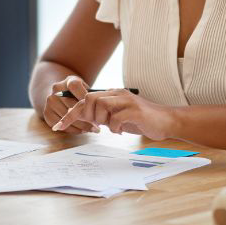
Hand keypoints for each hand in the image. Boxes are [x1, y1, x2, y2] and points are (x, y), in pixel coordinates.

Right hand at [43, 75, 98, 133]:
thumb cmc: (79, 93)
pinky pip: (61, 125)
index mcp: (68, 81)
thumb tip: (102, 107)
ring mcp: (50, 102)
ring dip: (82, 125)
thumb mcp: (85, 88)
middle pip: (71, 105)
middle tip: (99, 125)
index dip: (85, 98)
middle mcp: (56, 90)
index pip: (75, 86)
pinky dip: (74, 129)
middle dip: (87, 117)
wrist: (59, 93)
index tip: (96, 108)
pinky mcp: (47, 114)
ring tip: (93, 129)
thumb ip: (91, 95)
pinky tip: (83, 130)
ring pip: (67, 117)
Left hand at [53, 89, 176, 140]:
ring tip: (112, 127)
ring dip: (102, 121)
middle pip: (89, 100)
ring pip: (100, 106)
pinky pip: (115, 118)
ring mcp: (127, 101)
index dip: (70, 113)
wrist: (167, 122)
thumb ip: (102, 116)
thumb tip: (82, 119)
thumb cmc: (142, 121)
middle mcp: (118, 94)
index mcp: (113, 94)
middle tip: (97, 127)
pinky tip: (121, 131)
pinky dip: (114, 127)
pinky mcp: (135, 111)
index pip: (85, 100)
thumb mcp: (117, 118)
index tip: (58, 126)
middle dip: (87, 116)